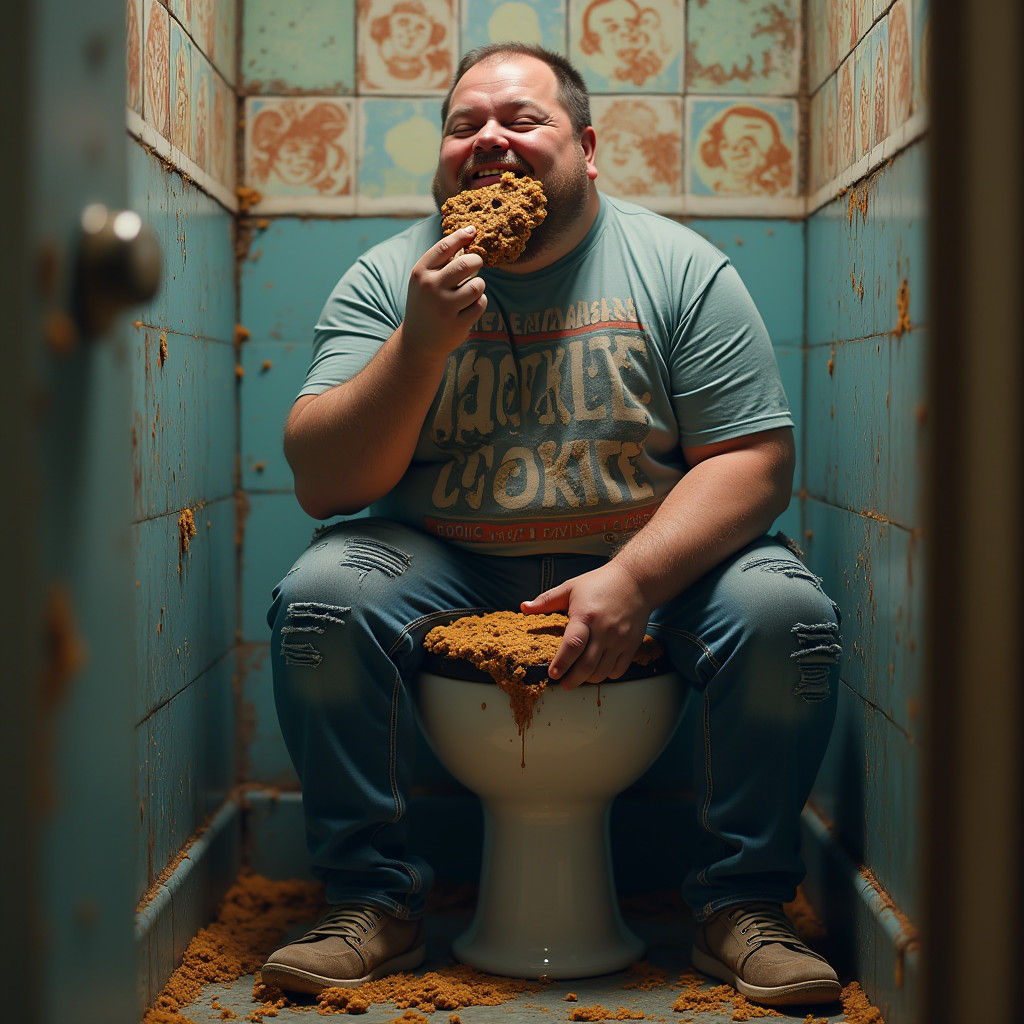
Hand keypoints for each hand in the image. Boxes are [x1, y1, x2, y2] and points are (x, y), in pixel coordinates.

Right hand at [403, 226, 485, 356]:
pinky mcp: (458, 323)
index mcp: (420, 273)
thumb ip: (441, 262)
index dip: (461, 236)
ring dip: (478, 285)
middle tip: (476, 264)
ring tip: (471, 290)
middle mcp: (431, 288)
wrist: (418, 342)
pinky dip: (479, 303)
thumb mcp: (423, 281)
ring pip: (477, 285)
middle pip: (467, 264)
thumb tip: (468, 234)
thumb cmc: (425, 304)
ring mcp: (444, 307)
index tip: (473, 230)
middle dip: (477, 261)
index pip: (444, 247)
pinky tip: (469, 307)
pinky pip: (480, 303)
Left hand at [520, 562, 653, 689]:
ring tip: (579, 677)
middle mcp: (604, 629)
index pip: (572, 645)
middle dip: (572, 679)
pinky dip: (607, 675)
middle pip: (587, 665)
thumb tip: (523, 607)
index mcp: (586, 615)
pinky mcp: (632, 644)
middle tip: (563, 684)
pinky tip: (598, 670)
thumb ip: (546, 600)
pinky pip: (619, 670)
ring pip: (602, 671)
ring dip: (588, 679)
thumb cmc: (599, 583)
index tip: (552, 674)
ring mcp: (620, 639)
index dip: (562, 663)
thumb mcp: (571, 587)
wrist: (636, 581)